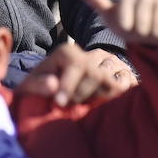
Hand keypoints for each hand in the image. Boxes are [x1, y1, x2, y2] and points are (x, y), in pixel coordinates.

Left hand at [17, 40, 136, 106]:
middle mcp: (91, 54)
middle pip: (96, 74)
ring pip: (112, 81)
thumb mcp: (31, 86)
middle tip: (70, 105)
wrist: (59, 87)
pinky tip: (100, 105)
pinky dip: (115, 98)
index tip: (59, 103)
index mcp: (68, 52)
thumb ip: (38, 85)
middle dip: (82, 94)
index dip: (69, 85)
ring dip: (98, 98)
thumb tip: (53, 84)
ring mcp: (109, 63)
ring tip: (84, 105)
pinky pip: (125, 86)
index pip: (77, 65)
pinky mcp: (121, 74)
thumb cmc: (42, 88)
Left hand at [80, 0, 157, 47]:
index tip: (127, 29)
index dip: (127, 17)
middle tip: (140, 34)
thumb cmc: (129, 26)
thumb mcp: (112, 17)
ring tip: (151, 35)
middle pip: (144, 12)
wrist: (151, 34)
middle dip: (141, 28)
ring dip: (153, 32)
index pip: (128, 1)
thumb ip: (98, 2)